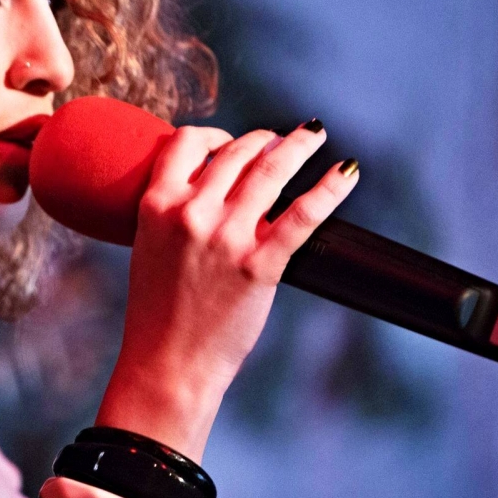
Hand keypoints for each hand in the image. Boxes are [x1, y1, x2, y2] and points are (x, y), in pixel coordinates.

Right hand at [97, 120, 358, 460]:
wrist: (167, 363)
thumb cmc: (156, 310)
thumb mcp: (149, 245)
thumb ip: (176, 212)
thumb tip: (216, 189)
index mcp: (157, 204)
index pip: (187, 142)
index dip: (215, 135)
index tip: (231, 142)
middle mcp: (191, 213)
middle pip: (236, 153)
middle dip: (263, 140)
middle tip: (281, 141)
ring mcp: (227, 238)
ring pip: (270, 170)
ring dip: (298, 145)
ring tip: (314, 134)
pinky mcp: (260, 266)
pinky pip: (303, 215)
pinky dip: (330, 188)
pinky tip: (348, 172)